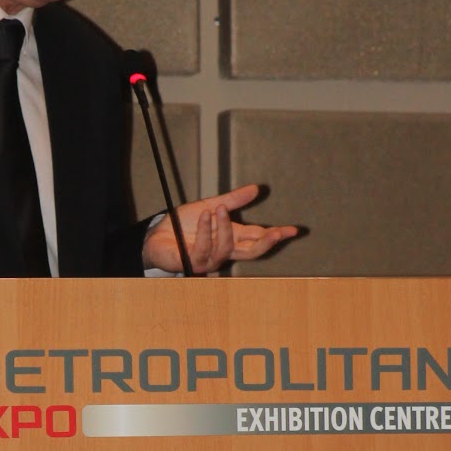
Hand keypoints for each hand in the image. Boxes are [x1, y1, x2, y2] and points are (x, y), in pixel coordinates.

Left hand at [141, 184, 297, 274]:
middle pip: (251, 252)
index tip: (293, 230)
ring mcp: (209, 259)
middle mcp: (224, 252)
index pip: (258, 238)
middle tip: (276, 232)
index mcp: (231, 238)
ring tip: (218, 208)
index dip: (276, 235)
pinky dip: (206, 230)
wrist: (157, 234)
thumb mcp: (210, 206)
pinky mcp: (192, 261)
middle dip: (266, 243)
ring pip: (226, 247)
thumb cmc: (183, 225)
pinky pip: (204, 248)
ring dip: (224, 226)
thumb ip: (233, 200)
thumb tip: (256, 189)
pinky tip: (205, 216)